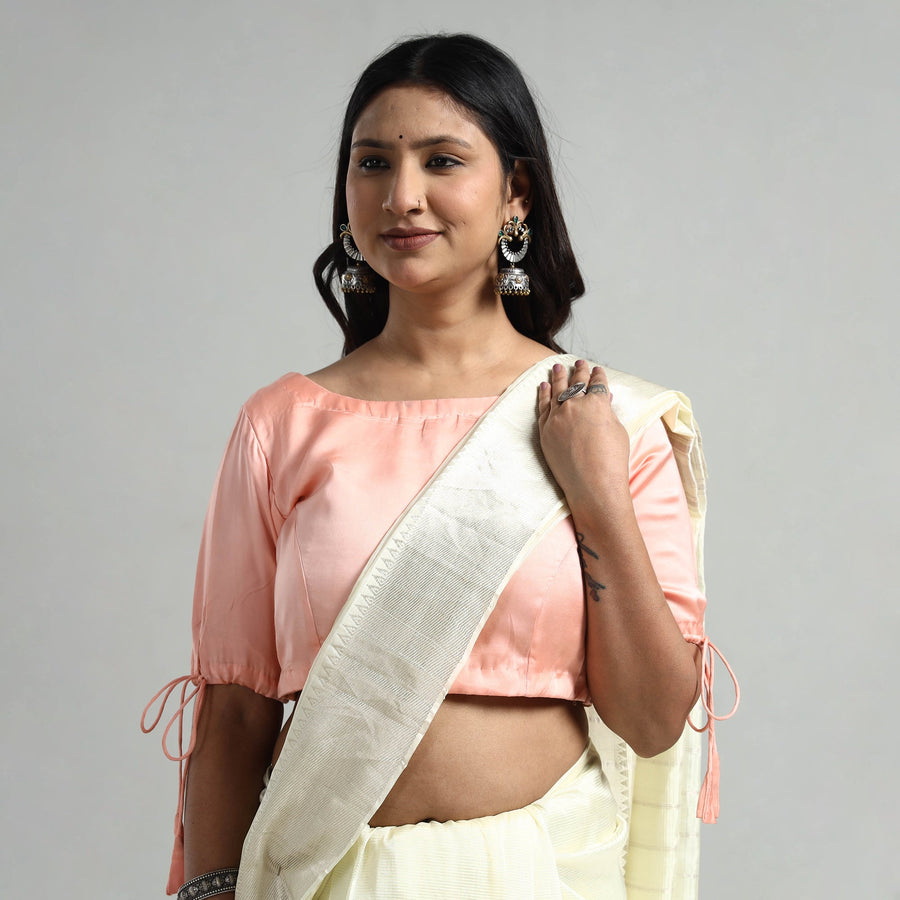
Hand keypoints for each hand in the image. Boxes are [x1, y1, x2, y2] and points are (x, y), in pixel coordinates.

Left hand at [537, 360, 630, 511]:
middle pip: (576, 383)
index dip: (598, 375)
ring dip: (558, 377)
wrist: (593, 485)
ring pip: (556, 391)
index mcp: (597, 403)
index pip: (597, 383)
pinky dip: (544, 395)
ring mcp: (557, 417)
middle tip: (578, 362)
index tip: (597, 370)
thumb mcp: (617, 431)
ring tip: (557, 367)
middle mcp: (575, 406)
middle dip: (578, 371)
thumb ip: (608, 412)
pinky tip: (544, 387)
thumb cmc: (612, 461)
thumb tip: (603, 400)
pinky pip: (543, 407)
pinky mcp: (545, 430)